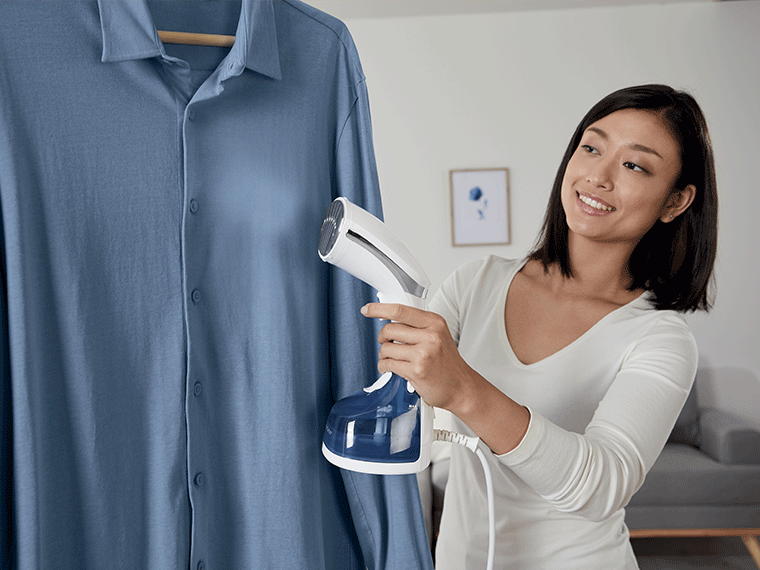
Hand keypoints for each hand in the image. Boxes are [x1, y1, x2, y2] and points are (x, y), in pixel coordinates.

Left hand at [360, 302, 476, 413]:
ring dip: (384, 355)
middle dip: (382, 338)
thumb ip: (416, 326)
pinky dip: (385, 366)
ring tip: (393, 359)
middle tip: (387, 343)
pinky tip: (392, 368)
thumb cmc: (447, 363)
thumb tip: (389, 319)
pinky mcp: (416, 370)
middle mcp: (430, 336)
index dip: (379, 309)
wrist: (461, 387)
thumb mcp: (438, 336)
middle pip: (389, 329)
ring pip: (386, 348)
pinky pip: (388, 364)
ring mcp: (424, 354)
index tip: (368, 309)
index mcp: (434, 323)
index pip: (400, 310)